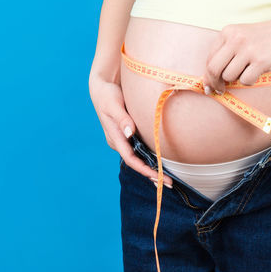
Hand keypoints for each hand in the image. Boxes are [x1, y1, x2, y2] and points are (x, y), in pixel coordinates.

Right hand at [87, 73, 171, 187]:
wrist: (102, 86)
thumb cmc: (108, 94)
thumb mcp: (114, 105)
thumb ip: (122, 119)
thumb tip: (130, 133)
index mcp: (114, 138)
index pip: (131, 159)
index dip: (145, 170)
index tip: (158, 177)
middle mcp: (119, 142)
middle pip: (136, 163)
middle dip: (151, 175)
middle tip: (168, 184)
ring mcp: (123, 139)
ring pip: (138, 158)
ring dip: (151, 169)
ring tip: (166, 179)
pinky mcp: (128, 133)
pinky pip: (140, 149)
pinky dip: (149, 157)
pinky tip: (160, 162)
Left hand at [202, 18, 270, 93]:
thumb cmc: (262, 39)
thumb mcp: (241, 37)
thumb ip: (225, 53)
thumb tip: (208, 80)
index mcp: (227, 32)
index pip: (209, 59)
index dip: (207, 76)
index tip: (209, 86)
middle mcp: (235, 39)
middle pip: (214, 69)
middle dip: (215, 83)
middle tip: (220, 90)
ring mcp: (248, 49)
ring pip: (229, 77)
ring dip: (236, 80)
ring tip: (247, 72)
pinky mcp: (260, 60)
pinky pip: (245, 81)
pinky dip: (249, 81)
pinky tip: (257, 73)